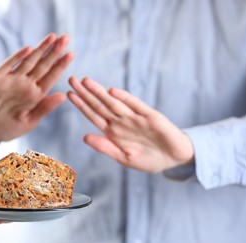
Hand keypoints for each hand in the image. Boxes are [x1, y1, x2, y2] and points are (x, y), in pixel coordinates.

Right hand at [0, 33, 73, 142]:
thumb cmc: (6, 128)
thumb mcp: (28, 122)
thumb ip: (44, 108)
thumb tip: (63, 96)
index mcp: (35, 95)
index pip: (51, 77)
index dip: (61, 65)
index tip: (71, 54)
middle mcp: (25, 85)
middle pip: (43, 65)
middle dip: (54, 52)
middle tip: (66, 38)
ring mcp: (11, 80)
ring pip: (29, 61)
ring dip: (40, 49)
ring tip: (52, 37)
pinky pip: (9, 65)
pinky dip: (18, 57)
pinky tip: (29, 49)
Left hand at [67, 77, 193, 172]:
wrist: (176, 159)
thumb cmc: (150, 159)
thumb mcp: (124, 158)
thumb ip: (105, 147)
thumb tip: (84, 137)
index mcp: (113, 132)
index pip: (94, 115)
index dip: (81, 105)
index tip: (69, 95)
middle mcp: (122, 122)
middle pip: (100, 105)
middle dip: (85, 93)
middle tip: (72, 79)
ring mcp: (135, 118)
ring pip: (114, 102)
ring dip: (100, 92)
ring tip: (86, 81)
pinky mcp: (151, 117)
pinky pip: (136, 106)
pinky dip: (125, 98)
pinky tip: (112, 91)